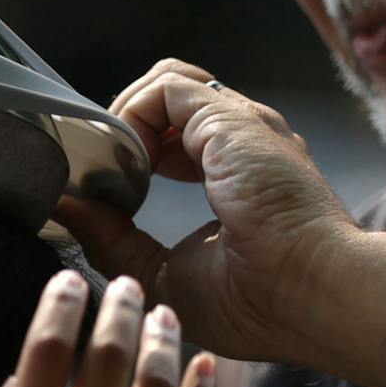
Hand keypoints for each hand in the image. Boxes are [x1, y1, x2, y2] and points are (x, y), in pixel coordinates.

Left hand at [52, 60, 359, 362]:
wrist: (319, 295)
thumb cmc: (262, 303)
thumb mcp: (165, 275)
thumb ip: (113, 239)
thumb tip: (66, 207)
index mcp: (240, 175)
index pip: (176, 136)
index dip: (133, 154)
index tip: (107, 195)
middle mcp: (244, 142)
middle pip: (169, 103)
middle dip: (123, 131)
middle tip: (97, 177)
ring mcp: (241, 124)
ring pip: (166, 84)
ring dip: (124, 119)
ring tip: (110, 169)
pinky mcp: (229, 118)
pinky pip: (164, 90)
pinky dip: (129, 117)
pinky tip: (125, 164)